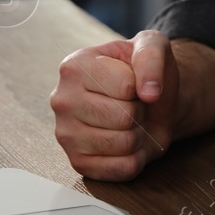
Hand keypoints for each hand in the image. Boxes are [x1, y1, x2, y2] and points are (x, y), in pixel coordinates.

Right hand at [50, 30, 178, 181]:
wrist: (147, 99)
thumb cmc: (142, 72)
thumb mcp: (152, 45)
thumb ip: (152, 57)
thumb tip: (150, 93)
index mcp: (74, 66)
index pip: (126, 86)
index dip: (142, 85)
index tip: (133, 82)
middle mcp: (62, 100)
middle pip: (124, 117)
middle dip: (140, 111)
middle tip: (132, 104)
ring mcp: (66, 134)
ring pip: (124, 144)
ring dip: (139, 134)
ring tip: (129, 121)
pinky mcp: (78, 163)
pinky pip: (123, 168)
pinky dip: (136, 157)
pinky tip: (126, 143)